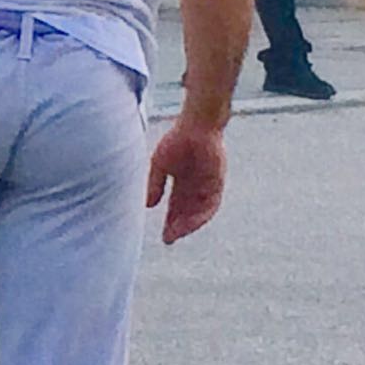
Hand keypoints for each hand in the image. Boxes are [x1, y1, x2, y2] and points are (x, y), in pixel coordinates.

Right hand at [146, 119, 226, 243]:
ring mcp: (207, 185)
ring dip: (189, 224)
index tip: (163, 235)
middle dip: (178, 227)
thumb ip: (155, 185)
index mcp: (182, 182)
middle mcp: (196, 187)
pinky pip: (211, 204)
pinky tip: (191, 223)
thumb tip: (148, 205)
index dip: (170, 221)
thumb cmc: (177, 140)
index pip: (176, 207)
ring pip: (199, 212)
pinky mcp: (217, 183)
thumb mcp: (159, 165)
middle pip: (187, 213)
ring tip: (177, 233)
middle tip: (168, 239)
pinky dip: (201, 215)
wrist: (197, 126)